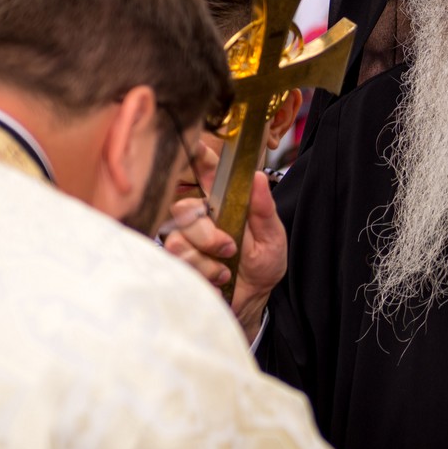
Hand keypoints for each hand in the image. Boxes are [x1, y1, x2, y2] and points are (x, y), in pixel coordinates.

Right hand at [162, 141, 287, 340]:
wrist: (253, 301)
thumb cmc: (262, 265)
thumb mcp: (272, 236)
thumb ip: (263, 209)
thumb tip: (256, 177)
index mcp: (222, 200)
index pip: (204, 168)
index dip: (196, 154)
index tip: (196, 147)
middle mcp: (199, 216)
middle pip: (182, 209)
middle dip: (205, 232)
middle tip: (229, 247)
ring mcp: (185, 240)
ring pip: (176, 239)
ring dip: (206, 259)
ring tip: (226, 270)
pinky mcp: (176, 264)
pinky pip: (175, 262)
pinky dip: (202, 274)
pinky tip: (217, 280)